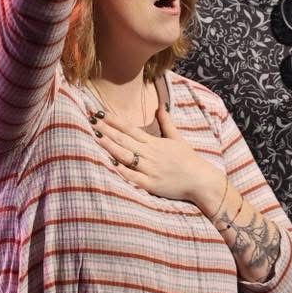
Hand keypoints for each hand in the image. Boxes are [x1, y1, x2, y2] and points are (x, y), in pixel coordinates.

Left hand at [94, 105, 226, 213]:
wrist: (201, 181)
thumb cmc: (189, 160)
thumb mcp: (178, 139)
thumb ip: (167, 123)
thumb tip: (161, 107)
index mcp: (154, 143)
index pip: (130, 129)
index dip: (114, 121)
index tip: (100, 113)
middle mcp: (150, 154)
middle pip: (124, 140)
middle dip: (106, 130)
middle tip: (90, 121)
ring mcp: (150, 169)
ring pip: (126, 156)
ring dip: (110, 146)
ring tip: (96, 137)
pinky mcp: (151, 185)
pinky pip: (134, 177)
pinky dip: (122, 171)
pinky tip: (110, 164)